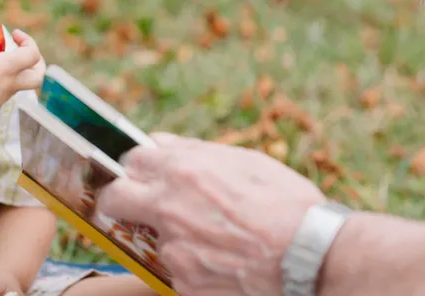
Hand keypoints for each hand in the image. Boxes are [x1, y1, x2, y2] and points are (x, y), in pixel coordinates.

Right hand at [0, 26, 45, 134]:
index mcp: (7, 70)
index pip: (32, 54)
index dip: (28, 40)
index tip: (14, 33)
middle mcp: (11, 83)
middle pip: (38, 74)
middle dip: (37, 60)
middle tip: (24, 49)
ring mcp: (5, 95)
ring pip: (27, 82)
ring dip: (25, 68)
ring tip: (7, 58)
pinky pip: (12, 88)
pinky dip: (10, 77)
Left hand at [97, 133, 325, 295]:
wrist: (309, 253)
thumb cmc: (285, 200)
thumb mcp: (244, 160)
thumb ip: (194, 151)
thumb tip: (162, 143)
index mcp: (183, 169)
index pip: (132, 160)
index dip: (138, 166)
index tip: (144, 172)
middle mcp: (168, 206)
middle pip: (115, 197)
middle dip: (120, 198)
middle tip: (136, 203)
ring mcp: (173, 247)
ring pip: (153, 235)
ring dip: (171, 233)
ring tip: (214, 235)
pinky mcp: (183, 281)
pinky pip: (177, 267)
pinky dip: (193, 261)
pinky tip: (223, 256)